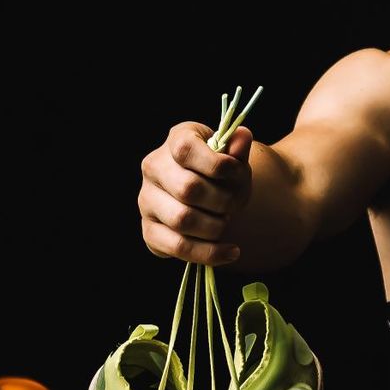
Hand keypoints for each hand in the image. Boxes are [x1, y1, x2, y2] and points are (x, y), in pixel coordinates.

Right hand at [138, 121, 253, 266]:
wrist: (212, 200)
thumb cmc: (222, 176)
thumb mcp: (235, 161)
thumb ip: (238, 151)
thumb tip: (243, 136)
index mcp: (175, 140)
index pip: (186, 150)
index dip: (217, 165)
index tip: (236, 173)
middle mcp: (153, 167)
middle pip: (188, 189)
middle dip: (221, 201)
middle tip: (232, 205)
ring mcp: (147, 200)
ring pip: (182, 220)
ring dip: (215, 226)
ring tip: (226, 222)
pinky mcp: (150, 230)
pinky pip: (177, 246)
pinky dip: (209, 253)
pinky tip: (231, 251)